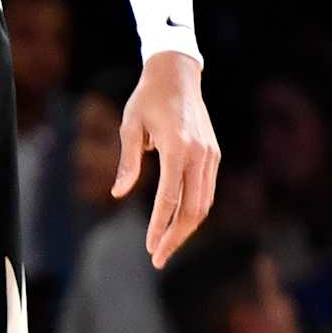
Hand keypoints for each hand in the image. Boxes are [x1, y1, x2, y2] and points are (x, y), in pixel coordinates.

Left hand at [115, 51, 219, 268]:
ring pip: (204, 204)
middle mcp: (199, 154)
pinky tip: (177, 224)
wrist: (177, 73)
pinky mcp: (213, 155)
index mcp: (177, 147)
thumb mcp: (130, 126)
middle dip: (175, 237)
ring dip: (186, 229)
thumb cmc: (147, 98)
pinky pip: (206, 191)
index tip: (150, 247)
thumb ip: (127, 162)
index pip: (169, 197)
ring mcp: (210, 155)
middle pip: (193, 208)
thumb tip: (118, 194)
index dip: (160, 225)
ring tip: (165, 247)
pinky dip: (193, 211)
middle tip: (157, 259)